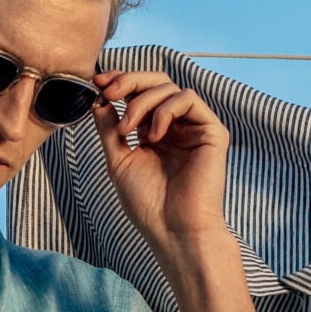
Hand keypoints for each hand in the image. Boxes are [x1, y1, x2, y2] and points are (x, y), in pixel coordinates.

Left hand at [92, 68, 233, 262]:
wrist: (173, 230)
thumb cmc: (148, 204)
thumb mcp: (118, 159)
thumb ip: (109, 127)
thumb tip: (98, 97)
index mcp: (156, 131)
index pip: (141, 93)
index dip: (121, 82)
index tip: (98, 82)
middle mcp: (177, 126)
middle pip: (157, 82)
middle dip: (129, 81)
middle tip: (109, 91)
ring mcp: (195, 128)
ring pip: (170, 87)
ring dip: (141, 102)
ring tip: (128, 129)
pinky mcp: (212, 132)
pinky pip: (188, 99)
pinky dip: (165, 110)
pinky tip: (154, 135)